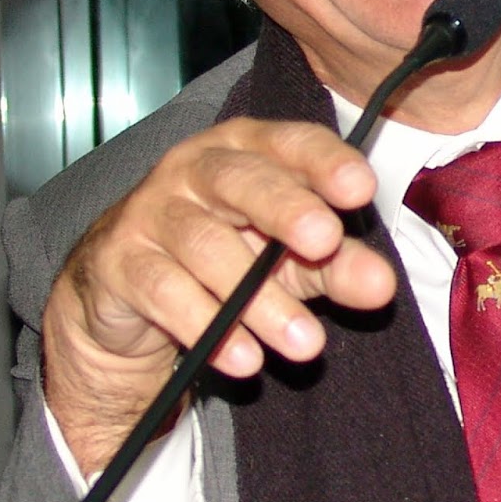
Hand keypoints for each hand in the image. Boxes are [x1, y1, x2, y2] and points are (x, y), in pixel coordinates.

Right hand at [43, 118, 397, 476]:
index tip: (361, 189)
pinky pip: (166, 292)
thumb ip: (337, 267)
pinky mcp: (121, 261)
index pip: (289, 142)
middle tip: (326, 243)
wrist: (129, 292)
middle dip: (287, 210)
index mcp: (247, 151)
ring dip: (261, 299)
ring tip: (306, 343)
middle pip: (241, 180)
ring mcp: (151, 211)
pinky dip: (209, 328)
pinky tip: (244, 359)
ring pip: (208, 246)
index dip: (324, 161)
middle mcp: (195, 169)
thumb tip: (380, 285)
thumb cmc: (226, 257)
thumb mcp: (290, 262)